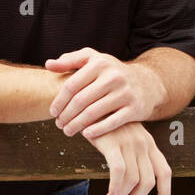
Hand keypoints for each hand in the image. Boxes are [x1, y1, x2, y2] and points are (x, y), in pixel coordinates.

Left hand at [46, 47, 160, 138]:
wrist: (146, 82)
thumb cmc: (112, 72)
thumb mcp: (94, 60)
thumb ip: (70, 60)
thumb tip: (48, 64)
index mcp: (100, 63)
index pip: (72, 85)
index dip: (59, 100)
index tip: (52, 112)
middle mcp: (113, 76)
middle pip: (81, 100)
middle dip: (66, 115)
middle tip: (58, 125)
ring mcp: (125, 92)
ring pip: (94, 112)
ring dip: (77, 125)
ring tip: (68, 131)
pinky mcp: (135, 107)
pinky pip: (112, 122)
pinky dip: (97, 130)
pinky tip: (86, 135)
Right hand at [82, 121, 171, 194]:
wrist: (89, 103)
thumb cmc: (105, 124)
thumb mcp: (125, 137)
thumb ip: (132, 155)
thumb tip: (133, 183)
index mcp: (149, 143)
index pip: (164, 171)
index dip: (166, 192)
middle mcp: (143, 143)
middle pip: (149, 181)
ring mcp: (129, 143)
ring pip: (133, 180)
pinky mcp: (113, 143)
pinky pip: (118, 173)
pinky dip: (115, 188)